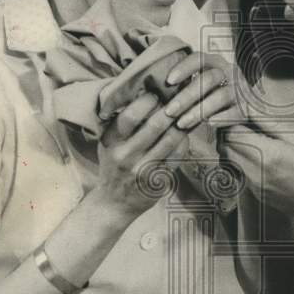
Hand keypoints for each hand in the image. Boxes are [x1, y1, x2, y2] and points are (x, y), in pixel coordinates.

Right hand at [96, 93, 189, 219]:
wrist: (113, 203)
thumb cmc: (113, 163)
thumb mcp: (109, 142)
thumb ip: (122, 121)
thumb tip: (146, 90)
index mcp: (111, 141)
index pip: (131, 115)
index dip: (148, 101)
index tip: (156, 94)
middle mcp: (125, 155)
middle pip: (155, 124)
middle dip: (170, 109)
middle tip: (177, 100)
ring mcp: (142, 170)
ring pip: (171, 138)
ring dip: (181, 124)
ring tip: (184, 114)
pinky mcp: (158, 181)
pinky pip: (178, 155)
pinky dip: (184, 140)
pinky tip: (184, 134)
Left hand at [162, 51, 249, 129]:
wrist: (241, 108)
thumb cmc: (210, 95)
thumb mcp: (200, 83)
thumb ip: (184, 83)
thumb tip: (155, 90)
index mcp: (216, 62)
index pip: (199, 58)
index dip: (184, 68)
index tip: (168, 81)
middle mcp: (230, 72)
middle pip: (208, 79)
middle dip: (186, 96)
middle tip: (169, 111)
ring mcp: (240, 89)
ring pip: (220, 96)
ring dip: (198, 110)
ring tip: (182, 124)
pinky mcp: (247, 108)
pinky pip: (234, 112)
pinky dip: (220, 118)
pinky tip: (208, 124)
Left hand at [220, 124, 293, 220]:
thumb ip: (272, 124)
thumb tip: (252, 111)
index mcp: (266, 155)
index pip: (231, 133)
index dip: (233, 120)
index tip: (242, 115)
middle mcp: (254, 173)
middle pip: (225, 147)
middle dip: (230, 133)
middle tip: (245, 124)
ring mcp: (255, 187)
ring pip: (231, 162)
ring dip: (235, 148)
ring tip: (253, 139)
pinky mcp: (259, 195)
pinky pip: (242, 175)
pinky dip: (244, 163)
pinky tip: (261, 158)